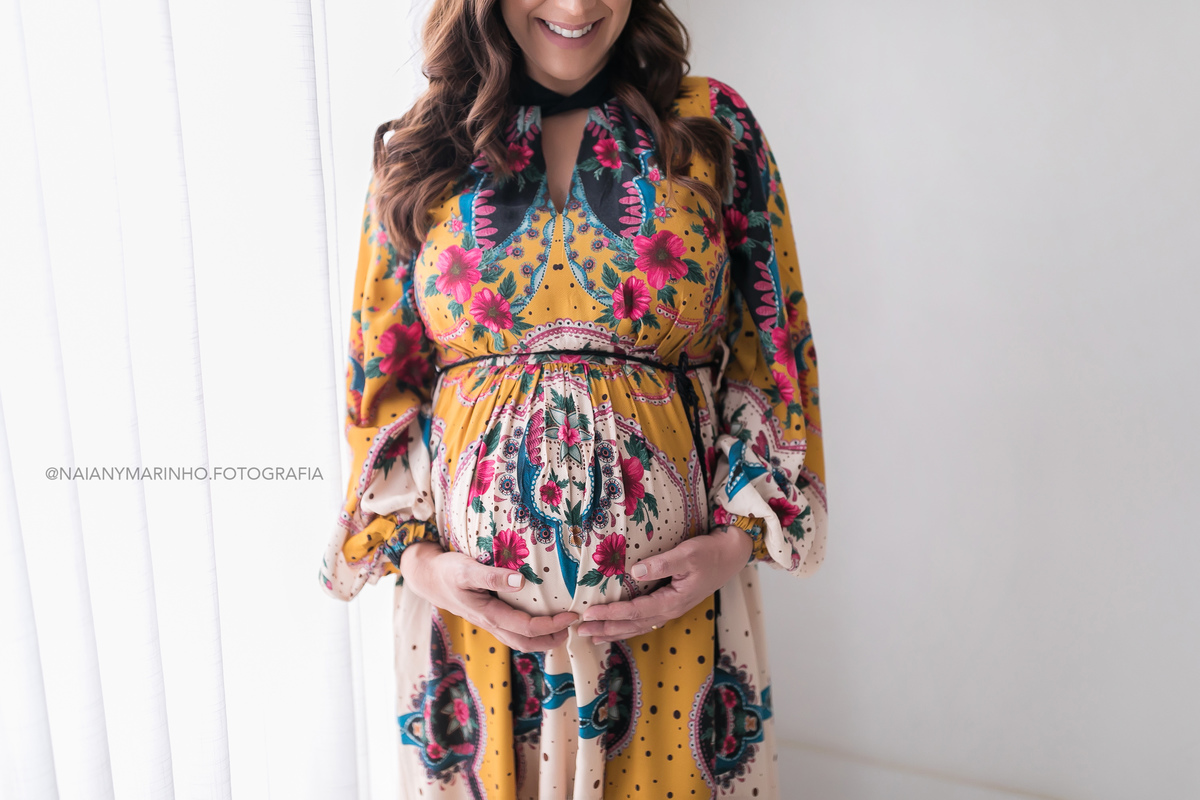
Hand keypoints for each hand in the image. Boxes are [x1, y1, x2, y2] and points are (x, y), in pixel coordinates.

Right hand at [399, 542, 577, 651]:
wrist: (428, 578)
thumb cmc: (448, 571)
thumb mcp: (467, 569)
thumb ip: (493, 576)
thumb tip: (520, 581)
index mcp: (489, 614)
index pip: (527, 628)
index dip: (552, 625)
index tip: (572, 615)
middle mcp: (491, 624)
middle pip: (526, 643)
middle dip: (552, 639)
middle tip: (573, 627)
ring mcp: (490, 623)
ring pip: (519, 641)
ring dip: (543, 639)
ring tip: (563, 629)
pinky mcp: (489, 617)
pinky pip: (513, 632)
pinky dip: (531, 632)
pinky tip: (541, 620)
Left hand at [576, 526, 752, 642]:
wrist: (731, 556)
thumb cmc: (710, 553)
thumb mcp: (687, 554)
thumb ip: (662, 564)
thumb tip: (634, 572)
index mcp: (672, 601)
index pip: (634, 611)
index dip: (610, 614)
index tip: (588, 613)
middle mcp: (669, 611)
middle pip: (632, 625)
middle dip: (605, 629)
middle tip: (579, 631)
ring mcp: (670, 610)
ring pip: (637, 627)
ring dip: (613, 632)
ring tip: (590, 636)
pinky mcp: (670, 605)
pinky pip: (644, 621)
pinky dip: (626, 627)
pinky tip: (615, 628)